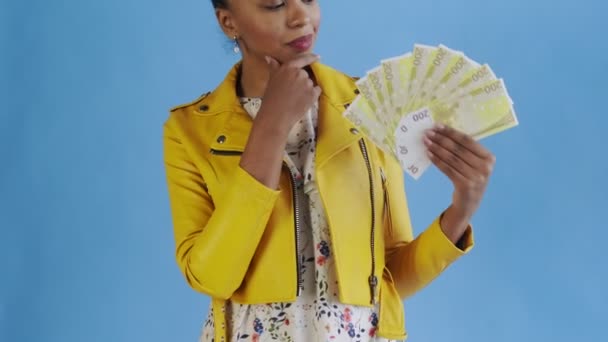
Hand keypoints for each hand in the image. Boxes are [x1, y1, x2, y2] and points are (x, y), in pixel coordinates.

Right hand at [256, 53, 321, 133]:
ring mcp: (307, 83)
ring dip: (306, 88)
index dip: (311, 57)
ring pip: (311, 83)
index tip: (318, 57)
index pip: (302, 59)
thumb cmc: (270, 99)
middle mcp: (300, 73)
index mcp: (288, 68)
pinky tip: (303, 101)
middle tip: (294, 91)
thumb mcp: (271, 80)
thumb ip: (274, 68)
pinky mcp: (313, 94)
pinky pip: (317, 91)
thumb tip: (269, 58)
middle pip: (305, 74)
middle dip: (302, 81)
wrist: (276, 116)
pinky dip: (313, 95)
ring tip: (297, 98)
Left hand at [424, 124, 495, 238]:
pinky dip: (437, 161)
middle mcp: (485, 167)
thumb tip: (443, 133)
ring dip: (436, 149)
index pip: (467, 141)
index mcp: (489, 157)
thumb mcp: (474, 164)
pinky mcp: (465, 185)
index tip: (437, 126)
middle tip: (427, 133)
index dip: (451, 132)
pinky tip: (429, 154)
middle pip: (458, 149)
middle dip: (441, 139)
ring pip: (451, 158)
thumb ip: (465, 150)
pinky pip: (447, 169)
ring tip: (426, 142)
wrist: (469, 204)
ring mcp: (476, 177)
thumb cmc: (470, 178)